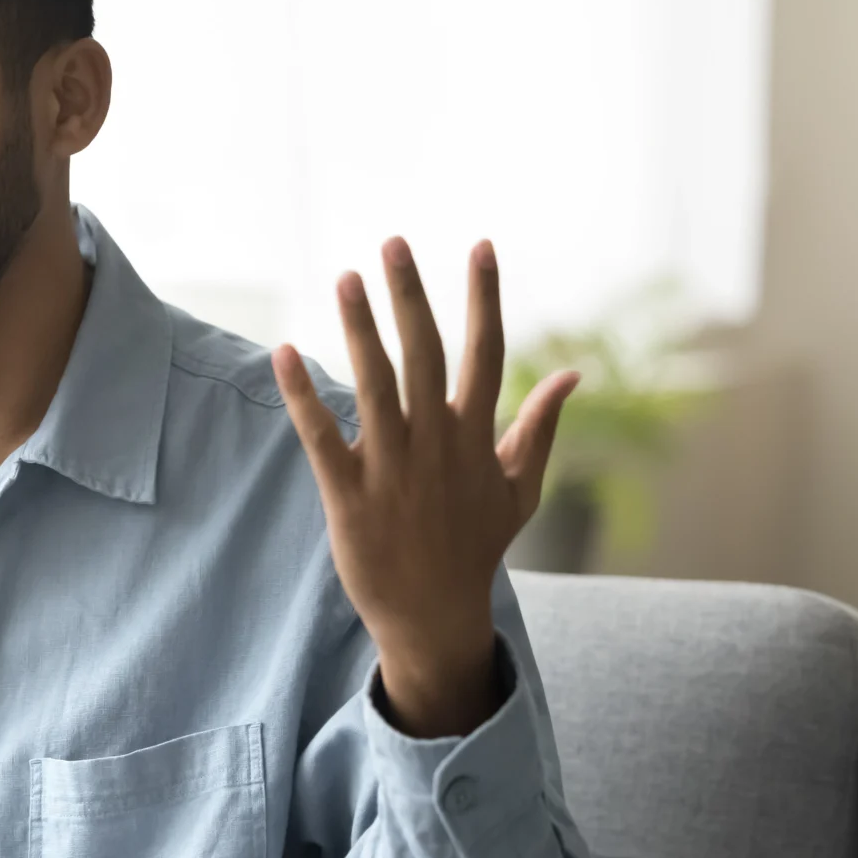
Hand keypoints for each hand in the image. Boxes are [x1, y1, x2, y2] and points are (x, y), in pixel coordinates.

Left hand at [270, 238, 578, 737]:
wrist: (435, 614)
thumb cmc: (477, 546)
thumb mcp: (522, 487)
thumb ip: (541, 425)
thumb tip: (574, 373)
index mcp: (477, 436)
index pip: (487, 352)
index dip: (485, 297)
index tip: (481, 246)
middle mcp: (437, 444)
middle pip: (425, 354)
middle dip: (410, 295)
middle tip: (392, 243)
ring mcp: (393, 469)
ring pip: (375, 385)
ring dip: (359, 329)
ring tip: (345, 278)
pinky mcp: (349, 495)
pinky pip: (322, 436)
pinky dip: (303, 396)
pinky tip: (283, 353)